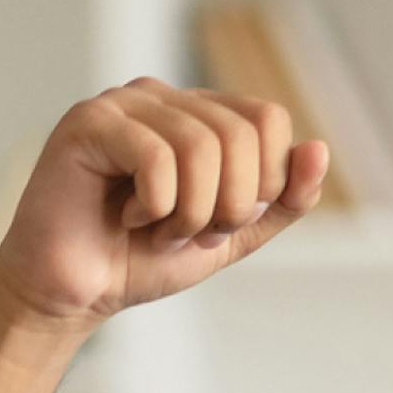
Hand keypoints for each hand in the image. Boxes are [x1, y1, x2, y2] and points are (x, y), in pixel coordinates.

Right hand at [0, 77, 329, 328]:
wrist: (74, 293)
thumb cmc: (143, 258)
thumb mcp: (234, 234)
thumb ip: (284, 199)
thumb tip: (319, 149)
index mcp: (201, 115)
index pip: (269, 118)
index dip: (265, 181)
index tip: (225, 222)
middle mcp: (164, 98)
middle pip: (241, 134)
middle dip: (229, 205)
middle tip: (190, 234)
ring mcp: (123, 104)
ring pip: (201, 144)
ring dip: (190, 212)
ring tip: (158, 231)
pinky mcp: (88, 123)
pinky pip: (156, 156)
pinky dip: (155, 206)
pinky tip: (127, 218)